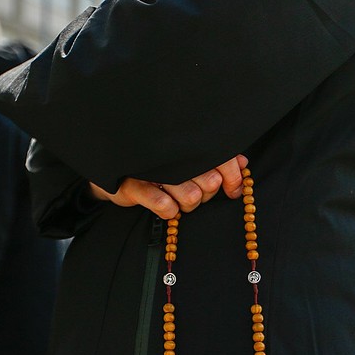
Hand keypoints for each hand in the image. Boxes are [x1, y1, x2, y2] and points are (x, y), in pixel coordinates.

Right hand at [88, 155, 247, 218]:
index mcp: (186, 144)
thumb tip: (242, 163)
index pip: (222, 159)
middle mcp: (171, 154)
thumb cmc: (156, 167)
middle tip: (195, 191)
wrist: (112, 172)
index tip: (233, 190)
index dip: (234, 178)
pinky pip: (165, 207)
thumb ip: (217, 162)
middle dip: (206, 194)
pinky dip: (168, 210)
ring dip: (186, 204)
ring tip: (176, 198)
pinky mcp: (133, 186)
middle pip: (210, 182)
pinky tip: (164, 205)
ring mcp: (152, 170)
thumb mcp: (187, 162)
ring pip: (191, 197)